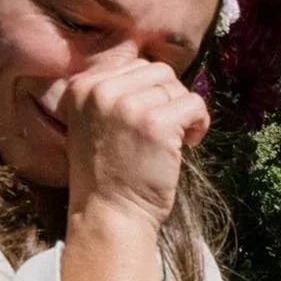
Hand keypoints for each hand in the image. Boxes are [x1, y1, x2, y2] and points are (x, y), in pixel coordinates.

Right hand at [45, 59, 211, 232]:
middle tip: (166, 130)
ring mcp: (127, 106)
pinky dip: (199, 122)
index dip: (150, 92)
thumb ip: (115, 94)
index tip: (148, 121)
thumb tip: (159, 75)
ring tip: (175, 139)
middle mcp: (100, 91)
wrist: (110, 213)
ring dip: (184, 112)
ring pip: (177, 87)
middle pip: (158, 72)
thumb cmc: (109, 174)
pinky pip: (194, 103)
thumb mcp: (94, 123)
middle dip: (169, 99)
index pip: (134, 66)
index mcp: (81, 87)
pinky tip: (189, 144)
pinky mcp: (155, 123)